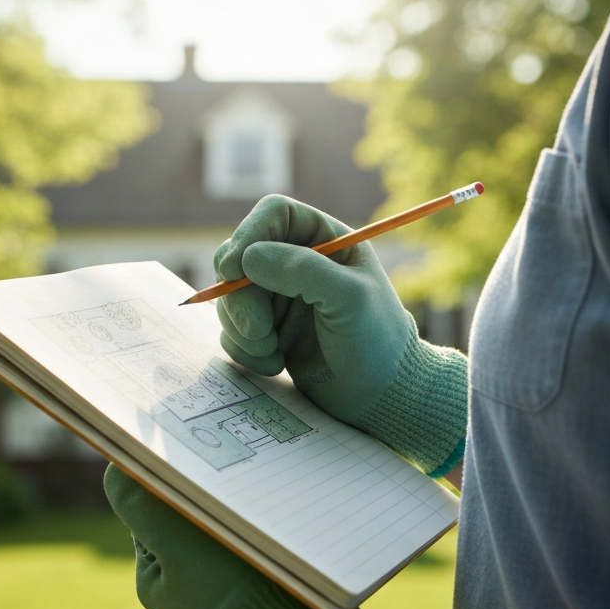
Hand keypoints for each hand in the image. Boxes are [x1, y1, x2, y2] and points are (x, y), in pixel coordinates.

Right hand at [214, 196, 466, 476]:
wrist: (380, 394)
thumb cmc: (376, 339)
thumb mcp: (349, 298)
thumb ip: (302, 270)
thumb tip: (248, 258)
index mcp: (322, 238)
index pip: (272, 214)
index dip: (247, 234)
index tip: (232, 269)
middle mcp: (294, 262)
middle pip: (238, 258)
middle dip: (239, 298)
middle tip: (258, 331)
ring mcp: (276, 297)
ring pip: (229, 298)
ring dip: (242, 329)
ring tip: (274, 353)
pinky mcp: (266, 330)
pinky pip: (232, 331)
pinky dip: (245, 350)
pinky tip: (276, 364)